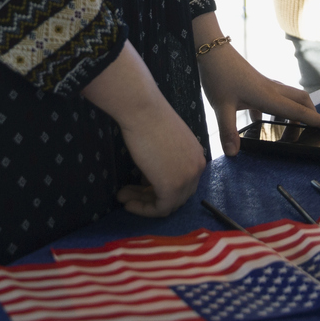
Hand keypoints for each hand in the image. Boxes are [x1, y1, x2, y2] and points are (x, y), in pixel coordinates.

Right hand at [80, 42, 207, 215]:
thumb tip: (150, 180)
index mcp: (198, 156)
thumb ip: (165, 162)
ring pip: (168, 203)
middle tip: (127, 193)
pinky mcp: (172, 187)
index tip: (138, 185)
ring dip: (142, 203)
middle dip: (150, 197)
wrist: (143, 111)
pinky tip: (127, 203)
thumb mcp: (164, 144)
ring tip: (122, 196)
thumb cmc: (149, 120)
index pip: (184, 183)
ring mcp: (187, 179)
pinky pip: (160, 209)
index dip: (160, 187)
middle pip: (177, 195)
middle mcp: (197, 168)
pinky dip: (143, 209)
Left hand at [194, 31, 319, 154]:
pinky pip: (272, 98)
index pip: (299, 111)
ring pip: (289, 98)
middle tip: (313, 130)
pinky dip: (274, 110)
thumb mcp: (221, 107)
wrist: (211, 50)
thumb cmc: (218, 75)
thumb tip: (234, 154)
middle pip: (301, 100)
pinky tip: (260, 121)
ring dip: (295, 111)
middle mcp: (271, 89)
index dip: (316, 120)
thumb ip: (228, 131)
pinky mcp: (255, 84)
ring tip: (290, 130)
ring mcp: (264, 85)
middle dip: (311, 115)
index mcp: (268, 96)